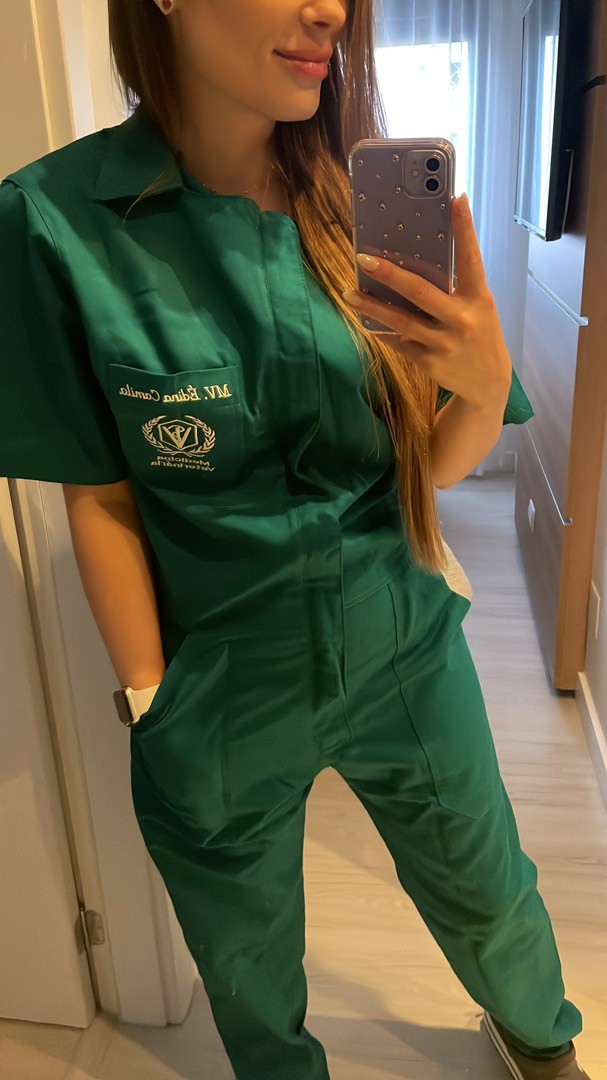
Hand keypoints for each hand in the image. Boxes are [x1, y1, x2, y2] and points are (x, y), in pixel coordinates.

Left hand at [343, 193, 511, 410]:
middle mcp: (461, 319)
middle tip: (364, 259)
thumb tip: (421, 257)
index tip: (455, 200)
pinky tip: (363, 320)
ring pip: (401, 321)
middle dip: (390, 274)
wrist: (488, 385)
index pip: (471, 258)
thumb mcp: (479, 307)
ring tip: (349, 294)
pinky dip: (381, 330)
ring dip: (372, 307)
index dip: (464, 229)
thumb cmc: (480, 334)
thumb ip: (457, 286)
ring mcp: (444, 343)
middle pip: (420, 292)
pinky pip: (399, 342)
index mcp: (478, 298)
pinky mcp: (430, 362)